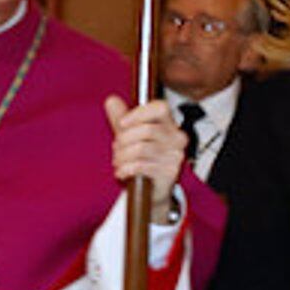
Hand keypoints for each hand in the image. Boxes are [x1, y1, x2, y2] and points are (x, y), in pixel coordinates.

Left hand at [105, 96, 185, 221]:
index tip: (122, 124)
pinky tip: (121, 172)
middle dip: (124, 139)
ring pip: (142, 149)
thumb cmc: (142, 157)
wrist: (152, 188)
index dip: (139, 113)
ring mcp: (176, 156)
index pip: (160, 108)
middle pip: (147, 130)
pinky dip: (126, 169)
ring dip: (123, 156)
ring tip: (118, 161)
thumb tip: (111, 100)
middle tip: (116, 148)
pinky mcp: (170, 173)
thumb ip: (121, 118)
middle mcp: (177, 139)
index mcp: (170, 124)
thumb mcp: (130, 136)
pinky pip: (142, 166)